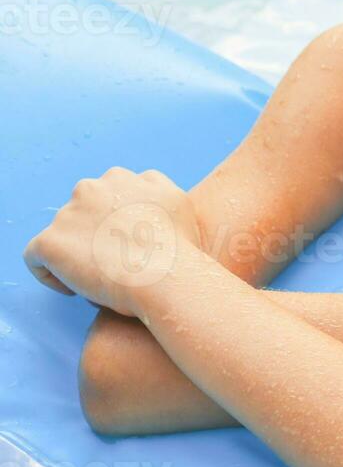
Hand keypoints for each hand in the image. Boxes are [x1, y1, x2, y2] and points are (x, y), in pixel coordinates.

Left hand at [23, 168, 202, 318]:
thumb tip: (144, 201)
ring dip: (75, 252)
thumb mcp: (180, 204)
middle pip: (82, 211)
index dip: (115, 220)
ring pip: (62, 234)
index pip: (108, 195)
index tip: (126, 242)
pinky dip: (51, 273)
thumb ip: (158, 192)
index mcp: (123, 178)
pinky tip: (73, 288)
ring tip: (96, 279)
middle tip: (112, 261)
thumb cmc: (180, 250)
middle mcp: (93, 188)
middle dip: (92, 232)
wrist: (166, 276)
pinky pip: (36, 257)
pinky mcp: (51, 242)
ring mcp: (68, 214)